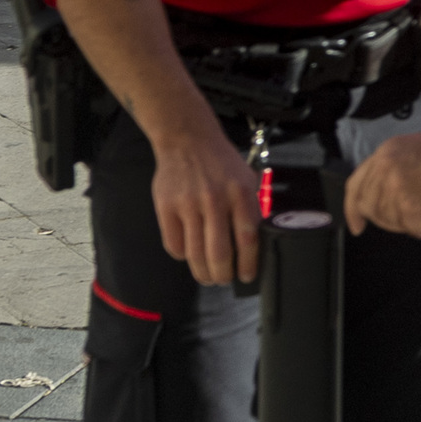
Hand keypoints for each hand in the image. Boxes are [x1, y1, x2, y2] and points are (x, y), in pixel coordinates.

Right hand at [155, 128, 261, 286]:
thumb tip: (254, 244)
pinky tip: (189, 255)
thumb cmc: (221, 163)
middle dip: (223, 275)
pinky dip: (183, 256)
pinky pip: (174, 245)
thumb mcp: (247, 179)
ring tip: (208, 277)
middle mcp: (215, 201)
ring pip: (195, 254)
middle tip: (224, 281)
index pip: (247, 239)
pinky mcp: (166, 208)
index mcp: (240, 194)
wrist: (188, 140)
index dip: (248, 264)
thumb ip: (251, 208)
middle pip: (220, 253)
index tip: (247, 277)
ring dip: (202, 272)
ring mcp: (188, 205)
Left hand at [342, 131, 420, 239]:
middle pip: (369, 207)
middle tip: (403, 217)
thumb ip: (396, 168)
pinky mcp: (413, 215)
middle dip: (383, 217)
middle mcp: (387, 173)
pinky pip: (411, 230)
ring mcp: (398, 195)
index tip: (356, 222)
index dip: (353, 208)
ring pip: (389, 221)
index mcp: (387, 154)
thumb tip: (385, 192)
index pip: (356, 185)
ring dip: (406, 221)